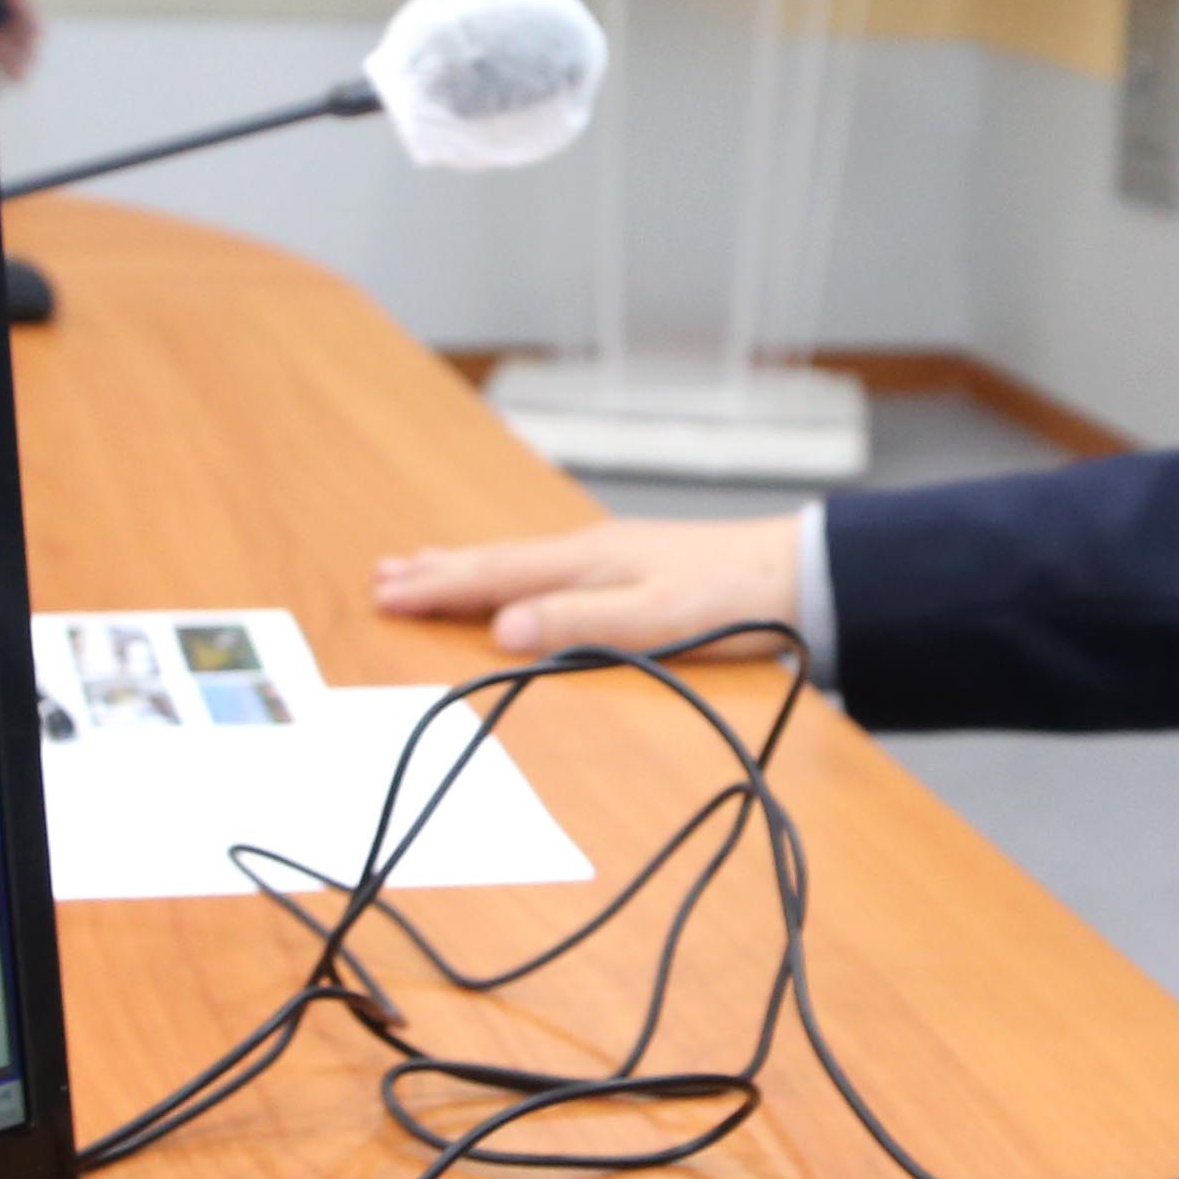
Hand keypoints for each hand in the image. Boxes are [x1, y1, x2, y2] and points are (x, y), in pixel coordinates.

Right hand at [373, 515, 800, 657]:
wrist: (796, 575)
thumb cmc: (729, 600)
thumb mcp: (652, 620)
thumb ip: (576, 622)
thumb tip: (501, 628)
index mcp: (584, 564)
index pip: (491, 577)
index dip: (436, 588)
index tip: (384, 595)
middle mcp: (587, 551)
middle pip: (495, 561)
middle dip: (437, 570)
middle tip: (382, 574)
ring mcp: (608, 554)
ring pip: (517, 560)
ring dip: (466, 565)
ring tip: (423, 564)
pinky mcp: (630, 565)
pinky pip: (545, 565)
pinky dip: (507, 569)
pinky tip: (513, 577)